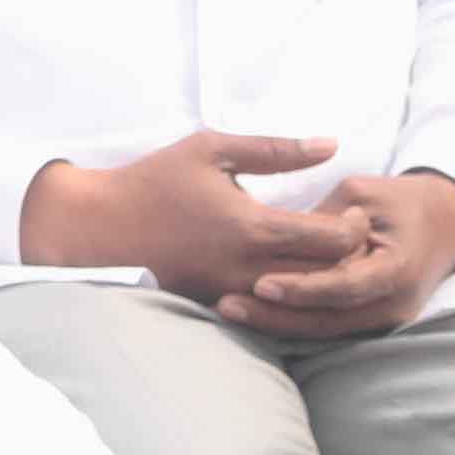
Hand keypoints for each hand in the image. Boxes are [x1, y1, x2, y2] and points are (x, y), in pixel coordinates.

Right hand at [19, 131, 364, 306]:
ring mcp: (234, 292)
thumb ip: (275, 149)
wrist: (99, 225)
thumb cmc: (155, 180)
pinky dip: (293, 295)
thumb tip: (330, 146)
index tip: (349, 210)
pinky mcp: (218, 305)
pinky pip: (273, 309)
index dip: (355, 225)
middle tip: (343, 232)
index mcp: (253, 227)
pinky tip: (289, 271)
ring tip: (321, 253)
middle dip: (348, 256)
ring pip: (306, 300)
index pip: (335, 239)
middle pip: (331, 276)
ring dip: (324, 278)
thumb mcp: (211, 149)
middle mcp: (249, 268)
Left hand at [225, 170, 454, 338]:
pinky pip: (325, 327)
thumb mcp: (362, 194)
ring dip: (274, 324)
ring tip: (227, 310)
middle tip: (225, 304)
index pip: (345, 286)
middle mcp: (393, 302)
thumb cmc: (397, 201)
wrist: (443, 225)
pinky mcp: (368, 320)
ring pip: (322, 330)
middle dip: (276, 316)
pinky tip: (250, 314)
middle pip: (328, 319)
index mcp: (396, 268)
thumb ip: (326, 217)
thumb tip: (286, 232)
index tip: (261, 283)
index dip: (303, 289)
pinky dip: (288, 323)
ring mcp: (383, 318)